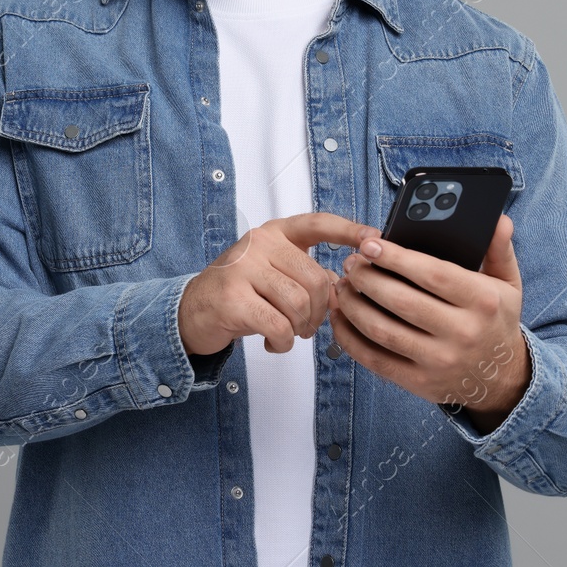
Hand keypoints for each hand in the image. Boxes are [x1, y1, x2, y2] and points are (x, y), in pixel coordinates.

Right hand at [179, 212, 375, 355]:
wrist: (192, 311)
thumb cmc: (240, 292)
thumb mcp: (274, 274)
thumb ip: (307, 274)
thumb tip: (344, 285)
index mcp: (274, 233)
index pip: (317, 224)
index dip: (349, 231)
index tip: (374, 239)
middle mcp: (258, 244)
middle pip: (315, 279)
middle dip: (320, 311)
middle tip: (307, 325)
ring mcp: (243, 269)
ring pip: (299, 304)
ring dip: (300, 329)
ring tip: (288, 332)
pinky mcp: (233, 298)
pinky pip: (278, 325)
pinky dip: (283, 342)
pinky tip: (274, 342)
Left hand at [328, 214, 529, 430]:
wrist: (502, 380)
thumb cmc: (495, 321)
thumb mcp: (507, 284)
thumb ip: (498, 249)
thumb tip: (497, 220)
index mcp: (483, 302)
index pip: (433, 275)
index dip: (397, 258)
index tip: (370, 244)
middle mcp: (463, 333)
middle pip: (401, 301)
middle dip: (367, 278)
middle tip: (351, 263)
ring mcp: (440, 361)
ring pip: (382, 330)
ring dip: (354, 305)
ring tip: (343, 285)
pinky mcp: (420, 383)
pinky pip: (375, 359)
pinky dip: (350, 337)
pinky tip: (340, 316)